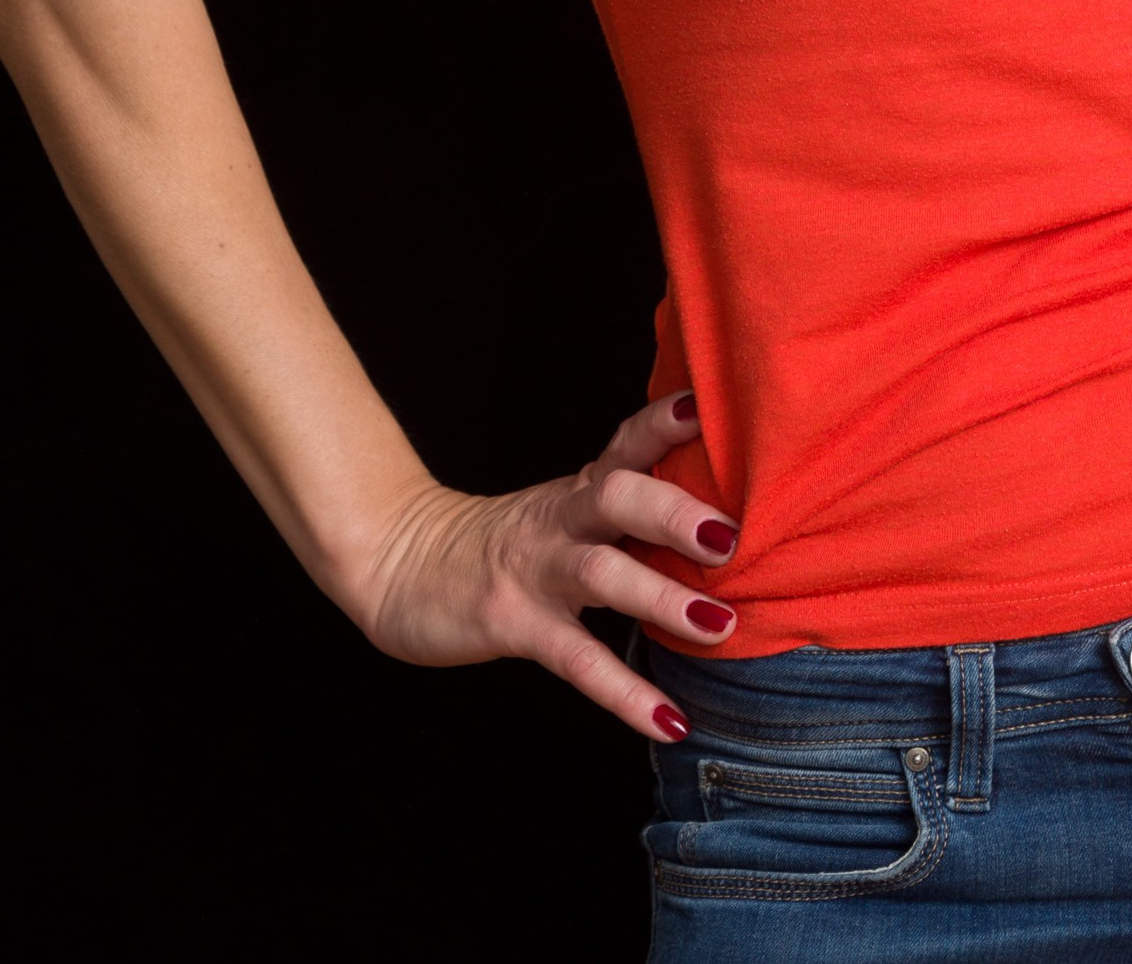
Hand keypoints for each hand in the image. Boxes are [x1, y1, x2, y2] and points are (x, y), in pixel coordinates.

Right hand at [347, 392, 736, 737]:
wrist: (398, 564)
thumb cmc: (504, 542)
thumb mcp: (564, 511)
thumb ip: (625, 506)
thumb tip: (719, 515)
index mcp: (579, 490)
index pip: (627, 445)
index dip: (664, 425)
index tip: (707, 411)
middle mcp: (561, 520)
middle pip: (618, 496)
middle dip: (676, 513)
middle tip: (733, 536)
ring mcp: (534, 571)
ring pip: (600, 573)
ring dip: (662, 598)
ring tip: (721, 625)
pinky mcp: (512, 624)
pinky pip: (576, 660)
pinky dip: (625, 693)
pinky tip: (668, 721)